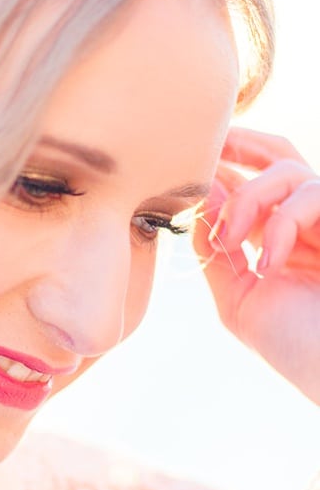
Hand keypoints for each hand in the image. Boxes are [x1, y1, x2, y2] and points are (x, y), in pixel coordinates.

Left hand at [194, 127, 319, 404]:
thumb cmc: (296, 346)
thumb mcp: (240, 299)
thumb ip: (216, 252)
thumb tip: (202, 199)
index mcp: (279, 237)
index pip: (251, 183)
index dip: (219, 169)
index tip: (182, 173)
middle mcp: (308, 223)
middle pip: (279, 154)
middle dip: (240, 142)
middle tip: (206, 146)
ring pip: (289, 169)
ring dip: (249, 198)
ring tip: (233, 242)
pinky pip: (315, 193)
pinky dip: (283, 221)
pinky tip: (270, 260)